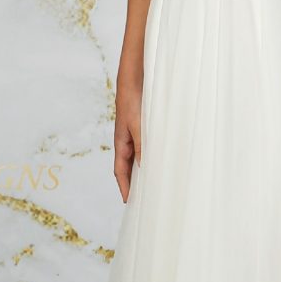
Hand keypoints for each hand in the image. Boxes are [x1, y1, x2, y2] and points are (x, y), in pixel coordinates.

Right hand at [114, 78, 142, 202]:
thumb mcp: (138, 126)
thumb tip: (144, 166)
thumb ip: (142, 145)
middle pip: (128, 167)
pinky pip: (146, 147)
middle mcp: (127, 141)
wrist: (134, 81)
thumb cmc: (133, 102)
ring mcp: (134, 135)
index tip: (128, 200)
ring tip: (153, 183)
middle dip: (133, 182)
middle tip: (142, 197)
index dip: (124, 185)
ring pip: (138, 157)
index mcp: (121, 143)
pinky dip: (150, 156)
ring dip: (143, 170)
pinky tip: (160, 159)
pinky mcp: (143, 128)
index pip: (120, 170)